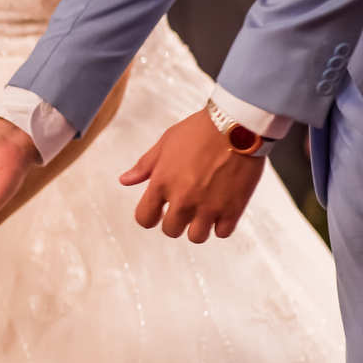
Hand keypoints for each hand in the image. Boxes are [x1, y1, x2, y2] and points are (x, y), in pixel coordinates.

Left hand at [120, 109, 264, 241]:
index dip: (149, 217)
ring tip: (203, 213)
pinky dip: (221, 226)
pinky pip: (222, 233)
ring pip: (196, 237)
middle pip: (171, 231)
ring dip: (197, 228)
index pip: (144, 218)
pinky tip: (221, 212)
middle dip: (175, 222)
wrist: (237, 126)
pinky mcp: (233, 208)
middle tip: (184, 210)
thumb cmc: (199, 130)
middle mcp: (183, 199)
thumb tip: (125, 180)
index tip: (158, 213)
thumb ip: (144, 166)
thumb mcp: (165, 143)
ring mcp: (208, 206)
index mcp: (161, 184)